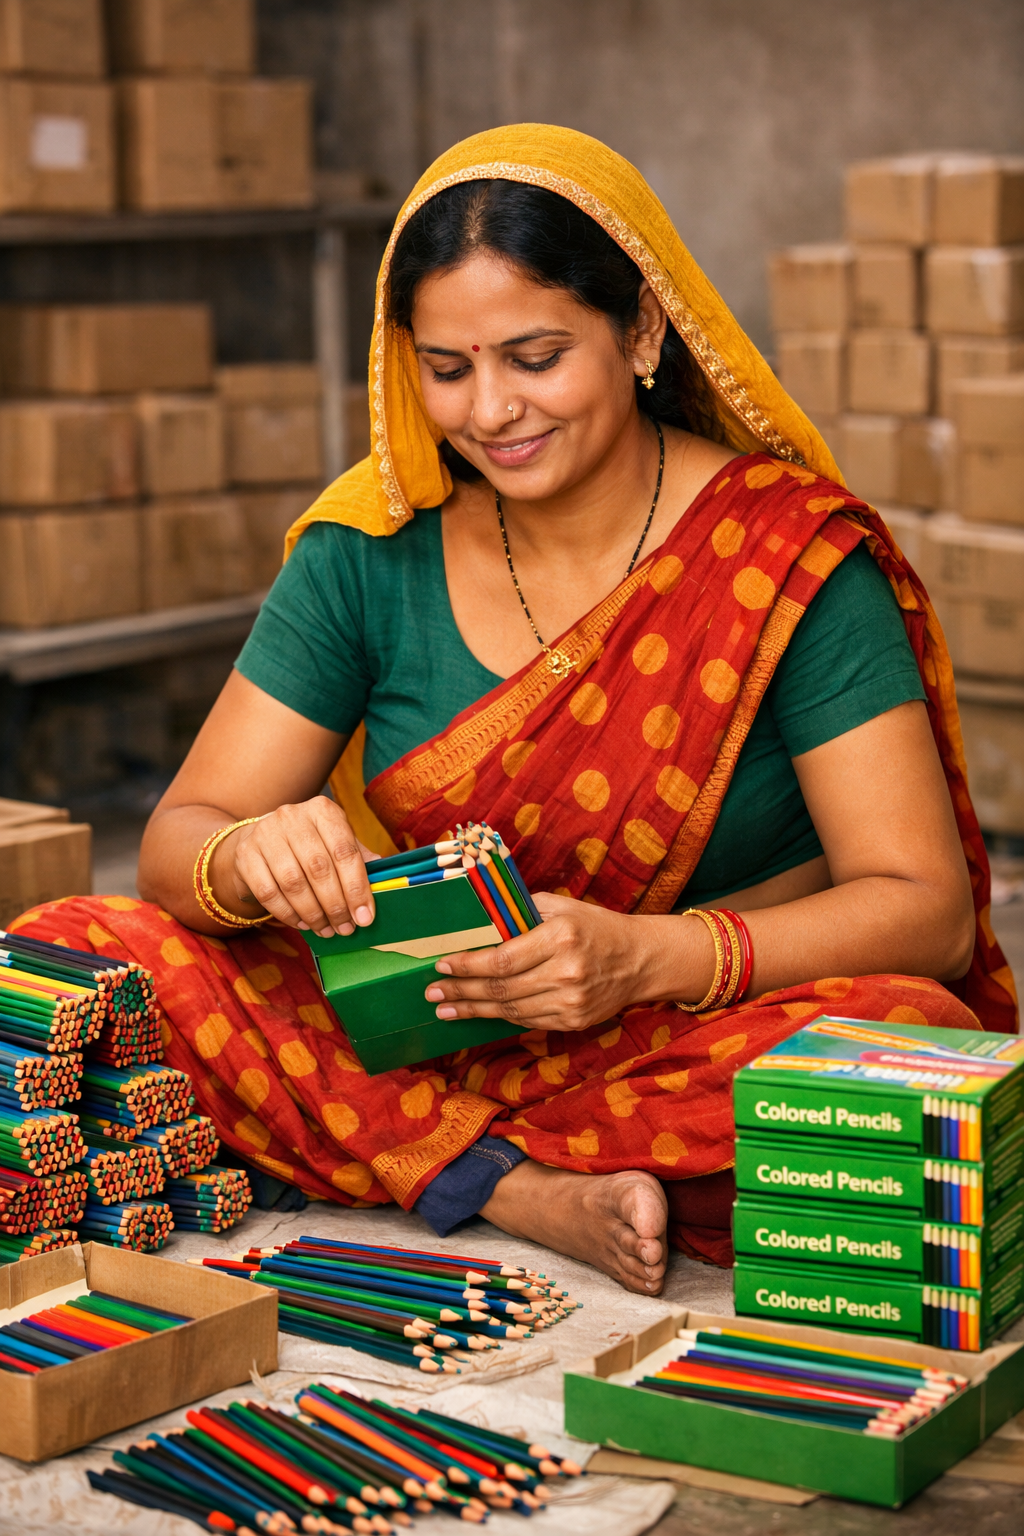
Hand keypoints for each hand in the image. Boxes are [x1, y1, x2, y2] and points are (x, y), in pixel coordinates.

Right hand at [212, 796, 377, 937]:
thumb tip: (382, 884)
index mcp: (323, 810)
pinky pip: (269, 893)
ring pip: (293, 882)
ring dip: (313, 913)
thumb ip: (356, 859)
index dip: (357, 887)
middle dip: (336, 905)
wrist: (258, 840)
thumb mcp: (333, 843)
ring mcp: (265, 834)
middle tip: (345, 928)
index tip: (365, 916)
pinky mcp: (245, 855)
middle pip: (319, 868)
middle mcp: (292, 817)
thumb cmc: (307, 845)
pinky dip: (288, 914)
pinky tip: (302, 923)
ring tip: (326, 929)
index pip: (345, 851)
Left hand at [424, 892, 678, 1031]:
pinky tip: (479, 1015)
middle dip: (461, 992)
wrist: (640, 959)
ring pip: (511, 1011)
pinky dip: (500, 1019)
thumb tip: (475, 919)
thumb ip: (518, 910)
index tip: (442, 966)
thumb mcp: (560, 906)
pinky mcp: (574, 1021)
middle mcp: (567, 972)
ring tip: (445, 1009)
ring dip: (473, 1011)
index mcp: (561, 937)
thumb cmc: (594, 926)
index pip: (503, 958)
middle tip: (432, 992)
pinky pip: (528, 1022)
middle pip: (502, 989)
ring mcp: (572, 1001)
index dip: (468, 965)